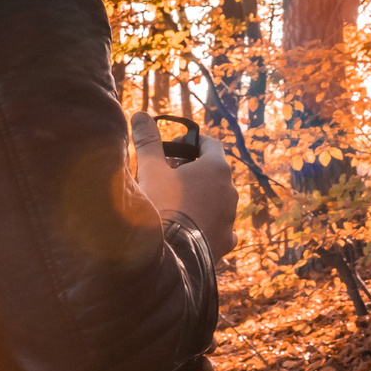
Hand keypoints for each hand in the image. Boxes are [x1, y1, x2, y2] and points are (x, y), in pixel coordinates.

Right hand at [131, 113, 238, 258]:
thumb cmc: (161, 206)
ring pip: (215, 200)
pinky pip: (218, 227)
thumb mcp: (150, 170)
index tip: (172, 149)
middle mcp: (230, 191)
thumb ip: (147, 141)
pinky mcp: (226, 241)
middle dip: (192, 171)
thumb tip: (140, 115)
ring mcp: (230, 218)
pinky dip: (205, 224)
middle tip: (167, 176)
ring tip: (173, 204)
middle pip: (213, 172)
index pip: (210, 144)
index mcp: (217, 168)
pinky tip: (187, 228)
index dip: (190, 143)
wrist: (169, 256)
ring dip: (199, 197)